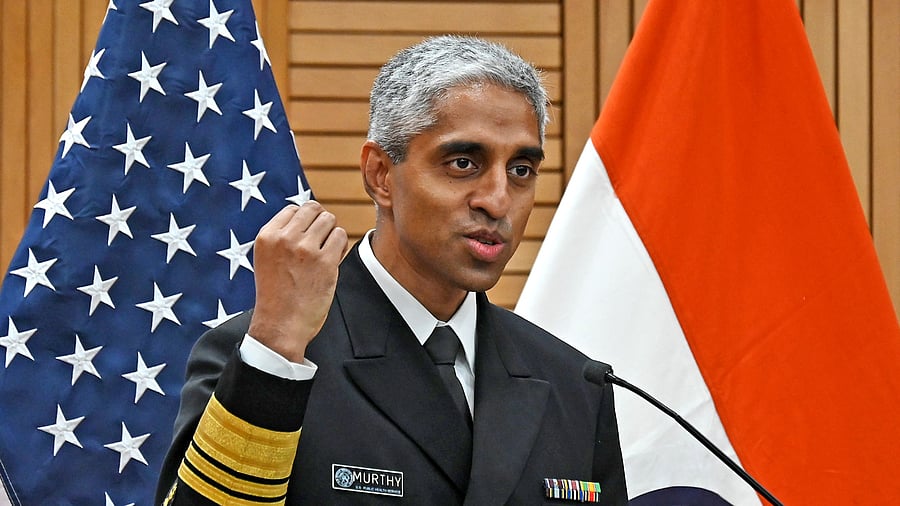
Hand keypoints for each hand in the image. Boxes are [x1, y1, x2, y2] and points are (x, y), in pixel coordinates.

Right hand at [248, 202, 347, 362]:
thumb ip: (283, 236)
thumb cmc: (277, 295)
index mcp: (267, 236)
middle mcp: (285, 239)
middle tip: (318, 245)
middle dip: (320, 224)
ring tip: (324, 254)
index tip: (305, 239)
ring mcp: (305, 249)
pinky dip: (340, 247)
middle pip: (313, 210)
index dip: (304, 222)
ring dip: (331, 234)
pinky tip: (331, 262)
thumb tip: (311, 215)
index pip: (294, 209)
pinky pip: (341, 237)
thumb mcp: (268, 258)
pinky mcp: (325, 262)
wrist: (280, 326)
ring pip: (329, 220)